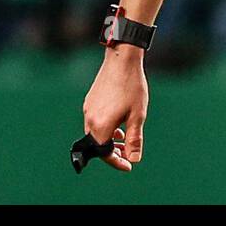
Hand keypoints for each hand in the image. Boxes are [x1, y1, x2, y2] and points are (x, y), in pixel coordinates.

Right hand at [82, 47, 148, 170]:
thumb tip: (134, 159)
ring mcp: (88, 109)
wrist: (121, 60)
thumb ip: (134, 139)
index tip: (128, 166)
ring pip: (96, 133)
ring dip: (109, 139)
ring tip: (124, 138)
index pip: (105, 153)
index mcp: (101, 126)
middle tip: (128, 154)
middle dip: (113, 152)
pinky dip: (106, 128)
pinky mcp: (89, 101)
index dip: (117, 162)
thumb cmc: (132, 87)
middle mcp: (90, 119)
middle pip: (98, 144)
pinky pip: (95, 122)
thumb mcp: (137, 115)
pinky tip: (118, 123)